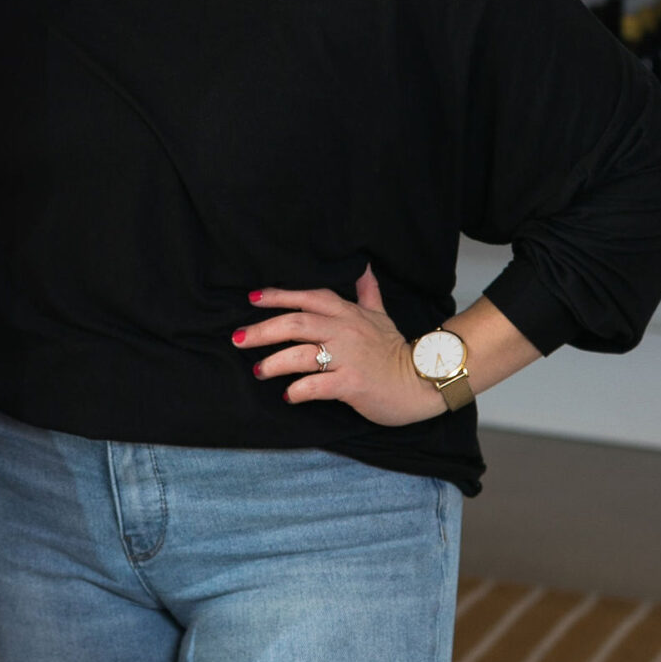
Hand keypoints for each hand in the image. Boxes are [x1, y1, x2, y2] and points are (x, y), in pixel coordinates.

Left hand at [232, 266, 443, 428]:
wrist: (423, 381)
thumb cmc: (396, 351)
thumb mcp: (381, 315)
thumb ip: (367, 292)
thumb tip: (363, 266)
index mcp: (348, 313)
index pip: (308, 297)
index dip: (279, 295)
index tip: (253, 298)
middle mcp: (344, 331)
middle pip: (295, 323)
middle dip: (262, 330)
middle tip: (238, 338)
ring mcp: (348, 358)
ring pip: (301, 355)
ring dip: (274, 362)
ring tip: (258, 370)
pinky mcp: (352, 384)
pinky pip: (316, 386)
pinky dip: (297, 391)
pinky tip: (287, 395)